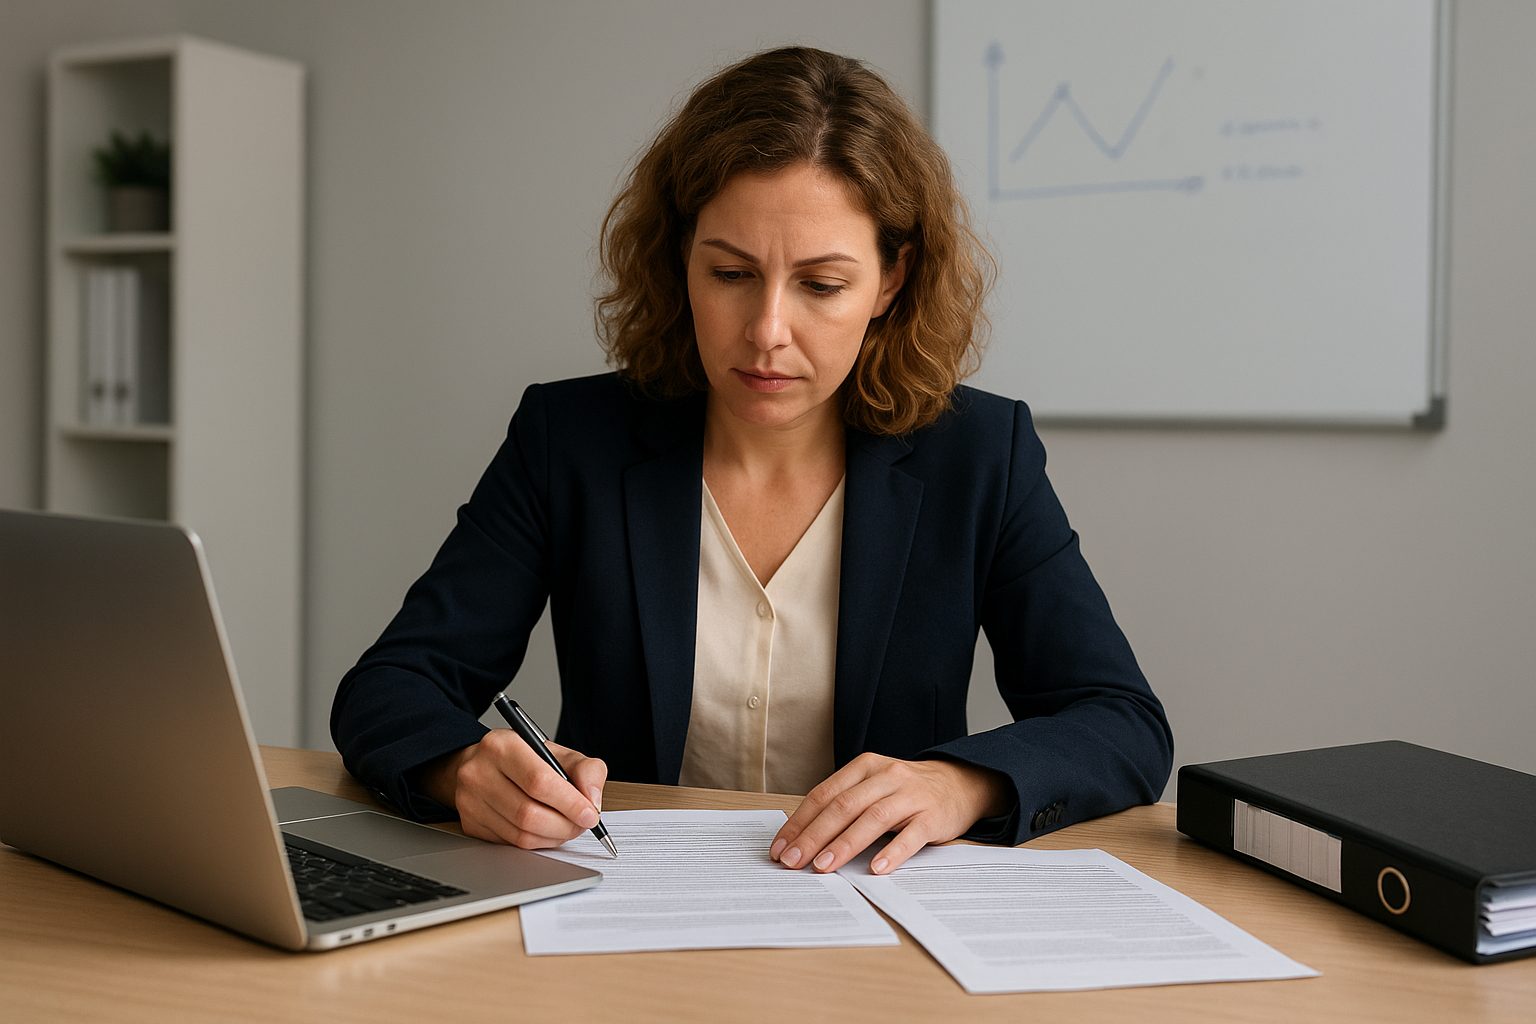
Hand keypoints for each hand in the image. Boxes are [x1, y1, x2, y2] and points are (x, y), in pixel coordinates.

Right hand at [421, 730, 606, 848]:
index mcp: (502, 746)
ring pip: (521, 834)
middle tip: (582, 824)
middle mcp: (479, 772)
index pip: (539, 781)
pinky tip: (547, 831)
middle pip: (529, 813)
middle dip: (565, 825)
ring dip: (553, 837)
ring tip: (567, 827)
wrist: (481, 765)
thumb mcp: (558, 752)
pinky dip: (537, 842)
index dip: (569, 803)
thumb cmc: (524, 758)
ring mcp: (470, 801)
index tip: (590, 814)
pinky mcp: (470, 824)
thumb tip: (593, 801)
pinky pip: (512, 843)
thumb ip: (585, 770)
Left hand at [769, 754, 1009, 874]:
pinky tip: (876, 869)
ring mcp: (910, 795)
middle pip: (843, 806)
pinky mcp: (933, 816)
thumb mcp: (874, 786)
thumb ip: (845, 804)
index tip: (780, 847)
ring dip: (844, 844)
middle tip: (792, 861)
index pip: (824, 795)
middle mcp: (886, 777)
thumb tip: (803, 837)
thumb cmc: (907, 791)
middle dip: (813, 836)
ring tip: (823, 867)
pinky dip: (892, 853)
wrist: (960, 783)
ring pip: (872, 819)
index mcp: (865, 767)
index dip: (799, 822)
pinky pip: (910, 836)